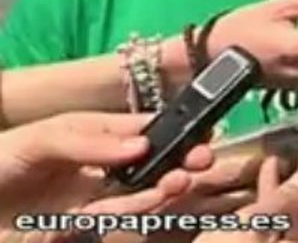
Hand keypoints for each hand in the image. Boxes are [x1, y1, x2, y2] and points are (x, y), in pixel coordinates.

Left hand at [0, 113, 211, 234]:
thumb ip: (85, 140)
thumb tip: (140, 144)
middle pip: (145, 163)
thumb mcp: (36, 139)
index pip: (135, 129)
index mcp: (86, 136)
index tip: (200, 129)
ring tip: (183, 179)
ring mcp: (87, 197)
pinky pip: (113, 217)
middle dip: (176, 159)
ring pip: (136, 191)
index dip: (169, 128)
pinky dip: (137, 208)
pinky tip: (156, 198)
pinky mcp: (76, 226)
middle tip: (202, 158)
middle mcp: (93, 166)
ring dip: (164, 186)